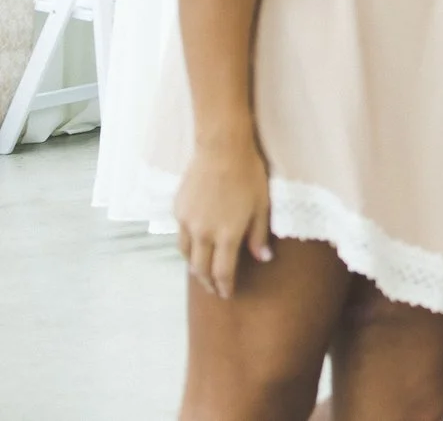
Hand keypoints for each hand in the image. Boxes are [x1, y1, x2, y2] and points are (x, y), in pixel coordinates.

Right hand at [174, 135, 272, 298]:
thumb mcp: (262, 206)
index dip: (225, 286)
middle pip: (201, 269)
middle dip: (208, 282)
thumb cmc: (249, 175)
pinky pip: (180, 235)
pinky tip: (194, 246)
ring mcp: (187, 222)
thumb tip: (263, 258)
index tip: (227, 294)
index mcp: (227, 234)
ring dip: (194, 267)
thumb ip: (259, 235)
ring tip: (203, 272)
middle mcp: (203, 233)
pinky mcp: (177, 210)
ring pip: (186, 255)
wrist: (221, 149)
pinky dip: (188, 246)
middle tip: (215, 289)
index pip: (223, 272)